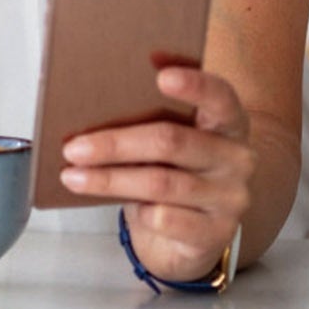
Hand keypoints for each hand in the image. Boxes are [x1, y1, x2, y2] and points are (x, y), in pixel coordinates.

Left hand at [58, 66, 254, 281]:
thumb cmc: (169, 165)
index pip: (219, 96)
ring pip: (161, 182)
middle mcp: (236, 157)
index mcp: (226, 119)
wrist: (192, 226)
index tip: (160, 75)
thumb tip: (88, 95)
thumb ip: (145, 112)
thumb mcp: (164, 133)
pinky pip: (167, 219)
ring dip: (110, 180)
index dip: (194, 83)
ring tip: (73, 175)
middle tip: (74, 147)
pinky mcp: (217, 233)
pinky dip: (137, 211)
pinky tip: (116, 205)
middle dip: (115, 143)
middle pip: (171, 141)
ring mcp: (230, 197)